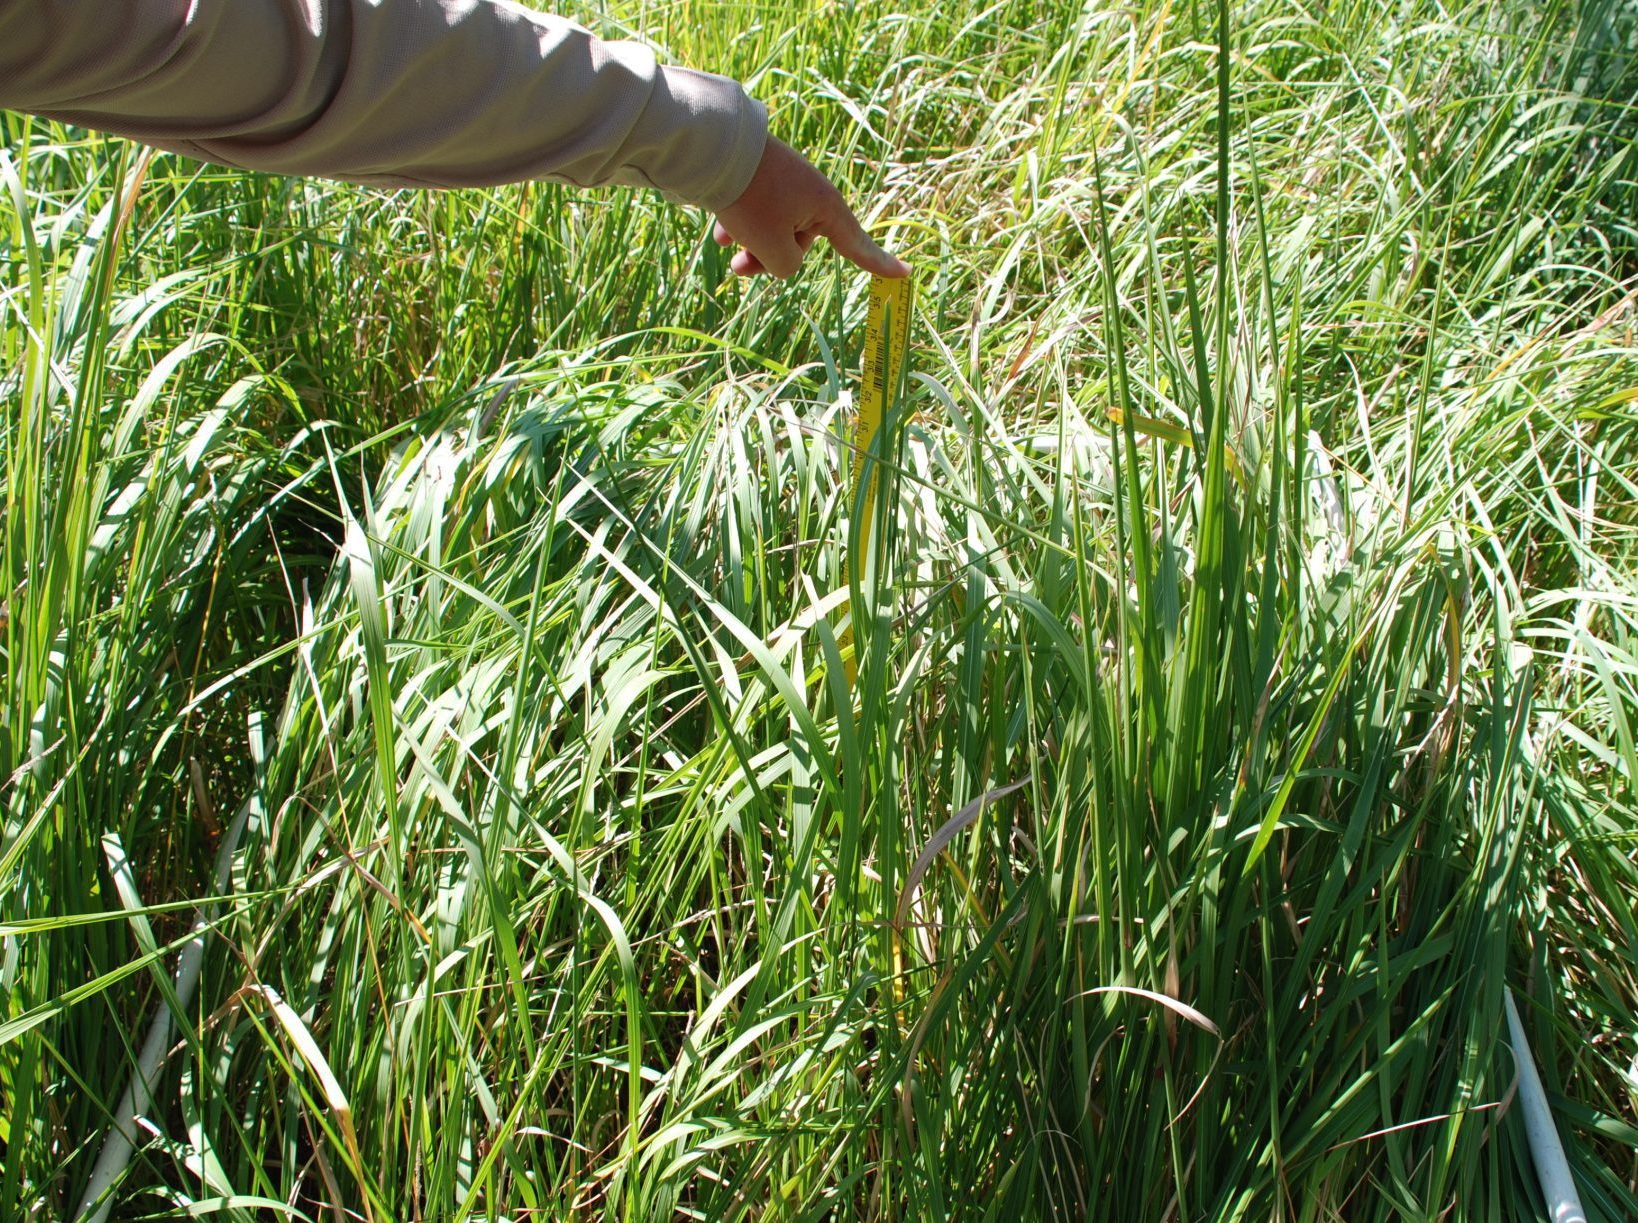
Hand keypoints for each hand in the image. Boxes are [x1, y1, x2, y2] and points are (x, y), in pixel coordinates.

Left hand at [714, 137, 909, 279]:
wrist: (715, 150)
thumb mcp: (771, 247)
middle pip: (800, 243)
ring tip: (726, 244)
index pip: (858, 244)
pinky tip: (720, 233)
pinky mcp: (763, 176)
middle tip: (741, 265)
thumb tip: (781, 259)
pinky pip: (758, 211)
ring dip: (751, 242)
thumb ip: (787, 266)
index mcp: (826, 207)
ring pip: (774, 228)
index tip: (905, 273)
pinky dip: (741, 224)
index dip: (880, 263)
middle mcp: (812, 193)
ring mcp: (787, 182)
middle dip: (771, 256)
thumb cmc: (750, 201)